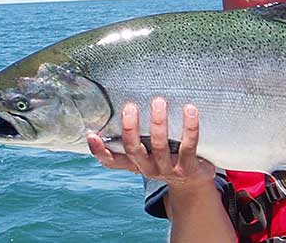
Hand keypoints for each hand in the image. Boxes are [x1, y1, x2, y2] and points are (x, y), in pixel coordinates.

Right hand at [87, 97, 215, 188]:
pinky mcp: (188, 168)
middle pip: (134, 150)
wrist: (194, 184)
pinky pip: (188, 146)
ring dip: (158, 123)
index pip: (112, 161)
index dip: (100, 151)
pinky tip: (190, 109)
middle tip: (129, 106)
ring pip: (160, 146)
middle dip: (130, 128)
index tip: (91, 135)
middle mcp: (148, 169)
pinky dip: (189, 127)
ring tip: (159, 102)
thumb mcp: (149, 152)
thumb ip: (138, 137)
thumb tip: (123, 104)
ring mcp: (168, 170)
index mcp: (135, 164)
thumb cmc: (167, 158)